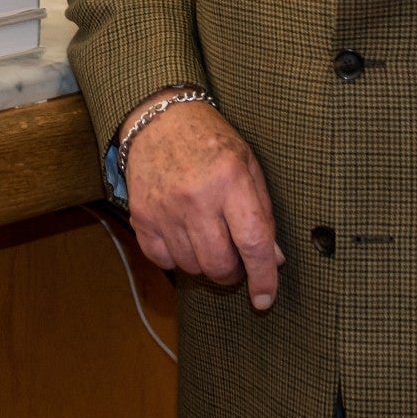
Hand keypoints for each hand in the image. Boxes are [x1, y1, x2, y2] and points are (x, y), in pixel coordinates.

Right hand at [122, 99, 283, 309]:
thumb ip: (263, 213)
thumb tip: (274, 259)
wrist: (159, 119)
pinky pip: (163, 261)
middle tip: (236, 259)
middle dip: (233, 273)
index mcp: (230, 180)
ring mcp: (165, 209)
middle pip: (220, 265)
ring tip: (209, 239)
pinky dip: (177, 259)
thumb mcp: (248, 166)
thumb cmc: (211, 140)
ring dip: (205, 264)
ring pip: (192, 267)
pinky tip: (184, 238)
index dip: (263, 277)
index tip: (265, 299)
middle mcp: (196, 197)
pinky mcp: (142, 216)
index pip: (253, 243)